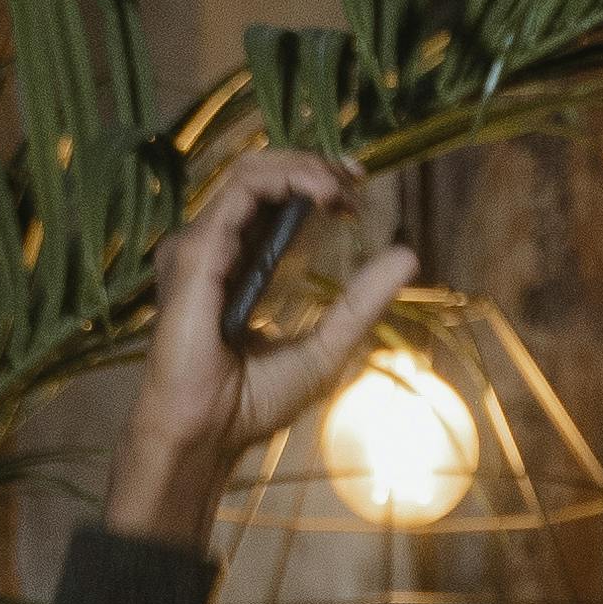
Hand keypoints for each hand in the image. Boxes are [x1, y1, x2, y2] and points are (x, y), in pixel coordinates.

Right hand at [105, 147, 417, 548]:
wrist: (207, 436)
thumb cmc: (250, 403)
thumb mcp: (327, 346)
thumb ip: (362, 301)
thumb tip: (408, 254)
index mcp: (238, 263)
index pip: (271, 198)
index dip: (314, 180)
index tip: (357, 189)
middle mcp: (215, 247)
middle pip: (260, 174)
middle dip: (313, 166)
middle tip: (355, 179)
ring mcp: (199, 247)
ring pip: (249, 172)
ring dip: (303, 168)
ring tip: (341, 187)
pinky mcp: (194, 254)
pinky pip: (239, 195)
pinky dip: (283, 183)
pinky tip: (320, 196)